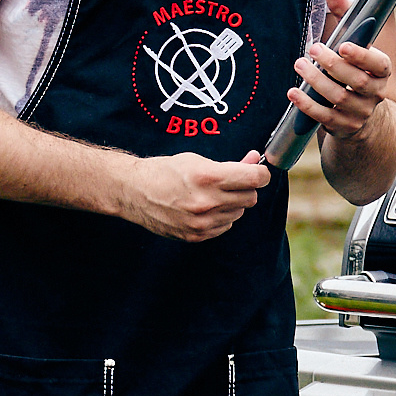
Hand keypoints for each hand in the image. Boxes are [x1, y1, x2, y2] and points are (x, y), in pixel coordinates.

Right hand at [121, 149, 270, 241]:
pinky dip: (221, 217)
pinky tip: (203, 208)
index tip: (258, 172)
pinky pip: (225, 226)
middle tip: (230, 182)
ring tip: (210, 195)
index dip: (260, 173)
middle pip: (250, 197)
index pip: (255, 179)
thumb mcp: (197, 160)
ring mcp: (202, 222)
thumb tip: (255, 160)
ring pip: (239, 213)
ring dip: (232, 203)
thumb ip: (230, 163)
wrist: (135, 192)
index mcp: (208, 177)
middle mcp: (207, 201)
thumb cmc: (166, 171)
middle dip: (245, 188)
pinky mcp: (197, 235)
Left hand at [290, 0, 395, 141]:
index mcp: (381, 72)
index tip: (343, 45)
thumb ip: (345, 16)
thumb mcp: (354, 43)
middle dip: (333, 65)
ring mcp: (359, 112)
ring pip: (339, 98)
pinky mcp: (342, 125)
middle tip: (313, 49)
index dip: (362, 56)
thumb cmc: (356, 70)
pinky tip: (294, 92)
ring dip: (317, 81)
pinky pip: (325, 117)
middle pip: (356, 81)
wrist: (365, 116)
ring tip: (300, 64)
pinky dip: (308, 105)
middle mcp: (373, 94)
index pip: (378, 65)